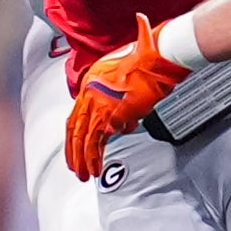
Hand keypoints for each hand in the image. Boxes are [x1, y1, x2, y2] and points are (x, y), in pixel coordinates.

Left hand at [66, 14, 190, 178]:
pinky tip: (96, 167)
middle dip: (73, 152)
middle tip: (74, 167)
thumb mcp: (125, 76)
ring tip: (85, 173)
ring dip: (82, 159)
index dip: (74, 134)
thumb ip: (118, 99)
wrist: (157, 56)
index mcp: (91, 80)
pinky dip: (95, 156)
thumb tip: (121, 122)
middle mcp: (90, 91)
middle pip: (75, 128)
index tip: (75, 147)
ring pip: (83, 137)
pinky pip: (98, 140)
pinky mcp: (113, 113)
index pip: (76, 113)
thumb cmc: (148, 61)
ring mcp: (100, 102)